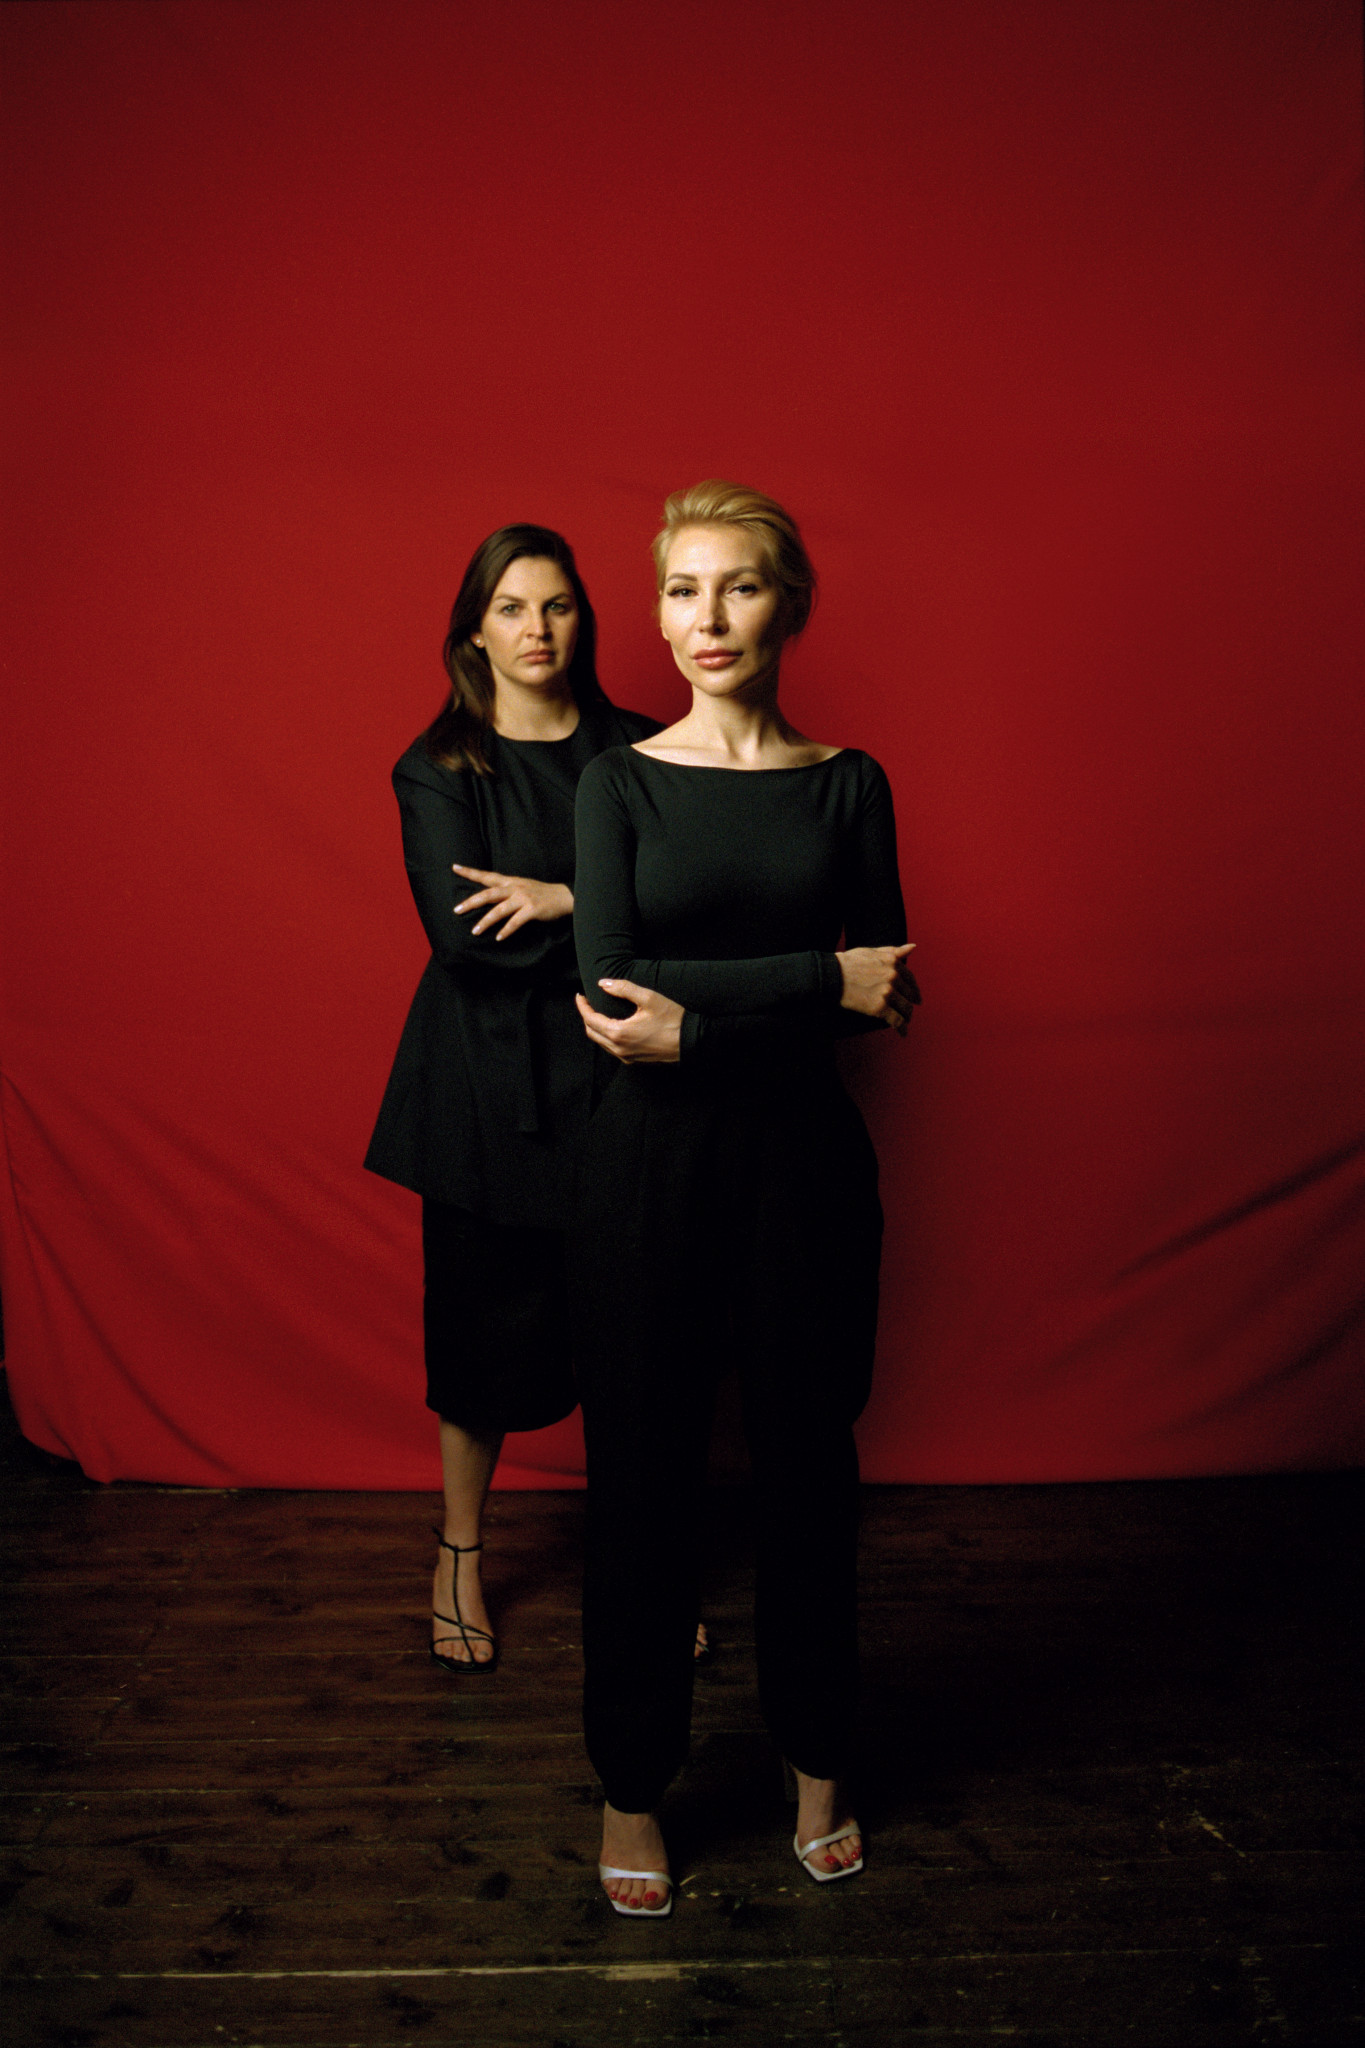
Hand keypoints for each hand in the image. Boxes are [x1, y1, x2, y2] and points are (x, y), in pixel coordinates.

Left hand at [452, 865, 572, 939]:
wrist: (564, 896)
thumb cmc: (541, 894)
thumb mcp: (522, 886)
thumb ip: (506, 891)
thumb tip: (489, 898)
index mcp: (511, 882)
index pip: (487, 876)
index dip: (471, 872)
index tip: (455, 867)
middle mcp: (515, 888)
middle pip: (488, 894)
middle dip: (471, 902)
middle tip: (457, 910)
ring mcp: (523, 898)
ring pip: (499, 910)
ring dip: (486, 921)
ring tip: (475, 931)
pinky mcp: (532, 910)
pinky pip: (515, 921)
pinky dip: (506, 930)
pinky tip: (499, 937)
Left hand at [575, 980, 683, 1063]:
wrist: (690, 1041)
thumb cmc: (672, 1019)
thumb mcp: (648, 998)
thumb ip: (623, 988)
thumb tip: (603, 983)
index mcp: (619, 1033)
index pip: (590, 1019)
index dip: (582, 1006)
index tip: (580, 996)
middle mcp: (619, 1048)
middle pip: (592, 1032)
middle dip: (586, 1017)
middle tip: (586, 1003)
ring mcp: (626, 1056)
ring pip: (601, 1042)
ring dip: (595, 1027)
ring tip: (596, 1012)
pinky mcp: (634, 1059)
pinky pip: (612, 1048)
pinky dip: (605, 1036)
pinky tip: (611, 1026)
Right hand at [835, 942, 918, 1034]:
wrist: (832, 976)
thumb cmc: (849, 962)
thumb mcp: (872, 951)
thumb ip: (894, 951)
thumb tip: (912, 947)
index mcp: (893, 962)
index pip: (910, 979)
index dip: (914, 989)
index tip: (916, 997)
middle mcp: (893, 977)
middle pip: (909, 994)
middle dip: (910, 1003)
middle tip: (909, 1011)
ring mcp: (887, 992)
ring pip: (905, 1008)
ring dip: (907, 1016)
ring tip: (905, 1021)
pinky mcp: (879, 1007)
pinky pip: (897, 1020)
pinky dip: (902, 1028)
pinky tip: (903, 1032)